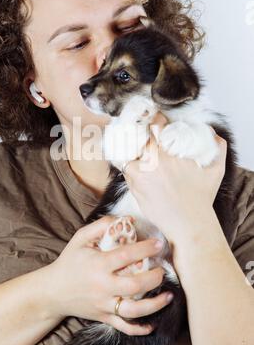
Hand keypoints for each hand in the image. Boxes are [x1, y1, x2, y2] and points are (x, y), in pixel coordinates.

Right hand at [50, 216, 172, 335]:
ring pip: (133, 311)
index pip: (127, 256)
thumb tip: (126, 219)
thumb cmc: (69, 261)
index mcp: (98, 265)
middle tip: (163, 269)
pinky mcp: (103, 317)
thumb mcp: (80, 238)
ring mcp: (104, 304)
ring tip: (168, 296)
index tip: (159, 244)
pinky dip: (139, 329)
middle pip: (134, 286)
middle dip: (154, 278)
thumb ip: (101, 226)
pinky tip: (152, 324)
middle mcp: (102, 286)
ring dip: (154, 305)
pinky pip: (123, 327)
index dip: (145, 248)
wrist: (52, 291)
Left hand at [122, 112, 226, 243]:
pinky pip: (127, 172)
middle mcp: (150, 163)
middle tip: (144, 134)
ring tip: (137, 151)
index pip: (155, 126)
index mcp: (167, 154)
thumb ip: (218, 149)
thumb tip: (215, 135)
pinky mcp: (134, 189)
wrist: (189, 224)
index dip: (156, 120)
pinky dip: (131, 168)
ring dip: (132, 151)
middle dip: (140, 134)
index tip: (157, 121)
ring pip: (128, 154)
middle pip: (137, 138)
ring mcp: (139, 176)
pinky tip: (137, 168)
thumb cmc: (201, 199)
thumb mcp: (215, 171)